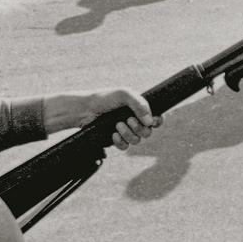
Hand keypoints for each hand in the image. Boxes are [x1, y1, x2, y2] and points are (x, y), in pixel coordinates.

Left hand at [43, 88, 160, 147]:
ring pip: (137, 140)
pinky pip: (125, 146)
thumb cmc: (104, 99)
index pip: (157, 119)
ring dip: (128, 133)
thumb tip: (150, 121)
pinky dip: (120, 142)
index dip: (157, 121)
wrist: (85, 109)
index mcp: (139, 110)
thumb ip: (139, 104)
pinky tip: (113, 134)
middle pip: (148, 132)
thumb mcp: (123, 94)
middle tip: (128, 119)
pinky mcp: (116, 140)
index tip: (151, 121)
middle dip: (139, 127)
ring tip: (117, 125)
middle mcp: (135, 121)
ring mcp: (126, 132)